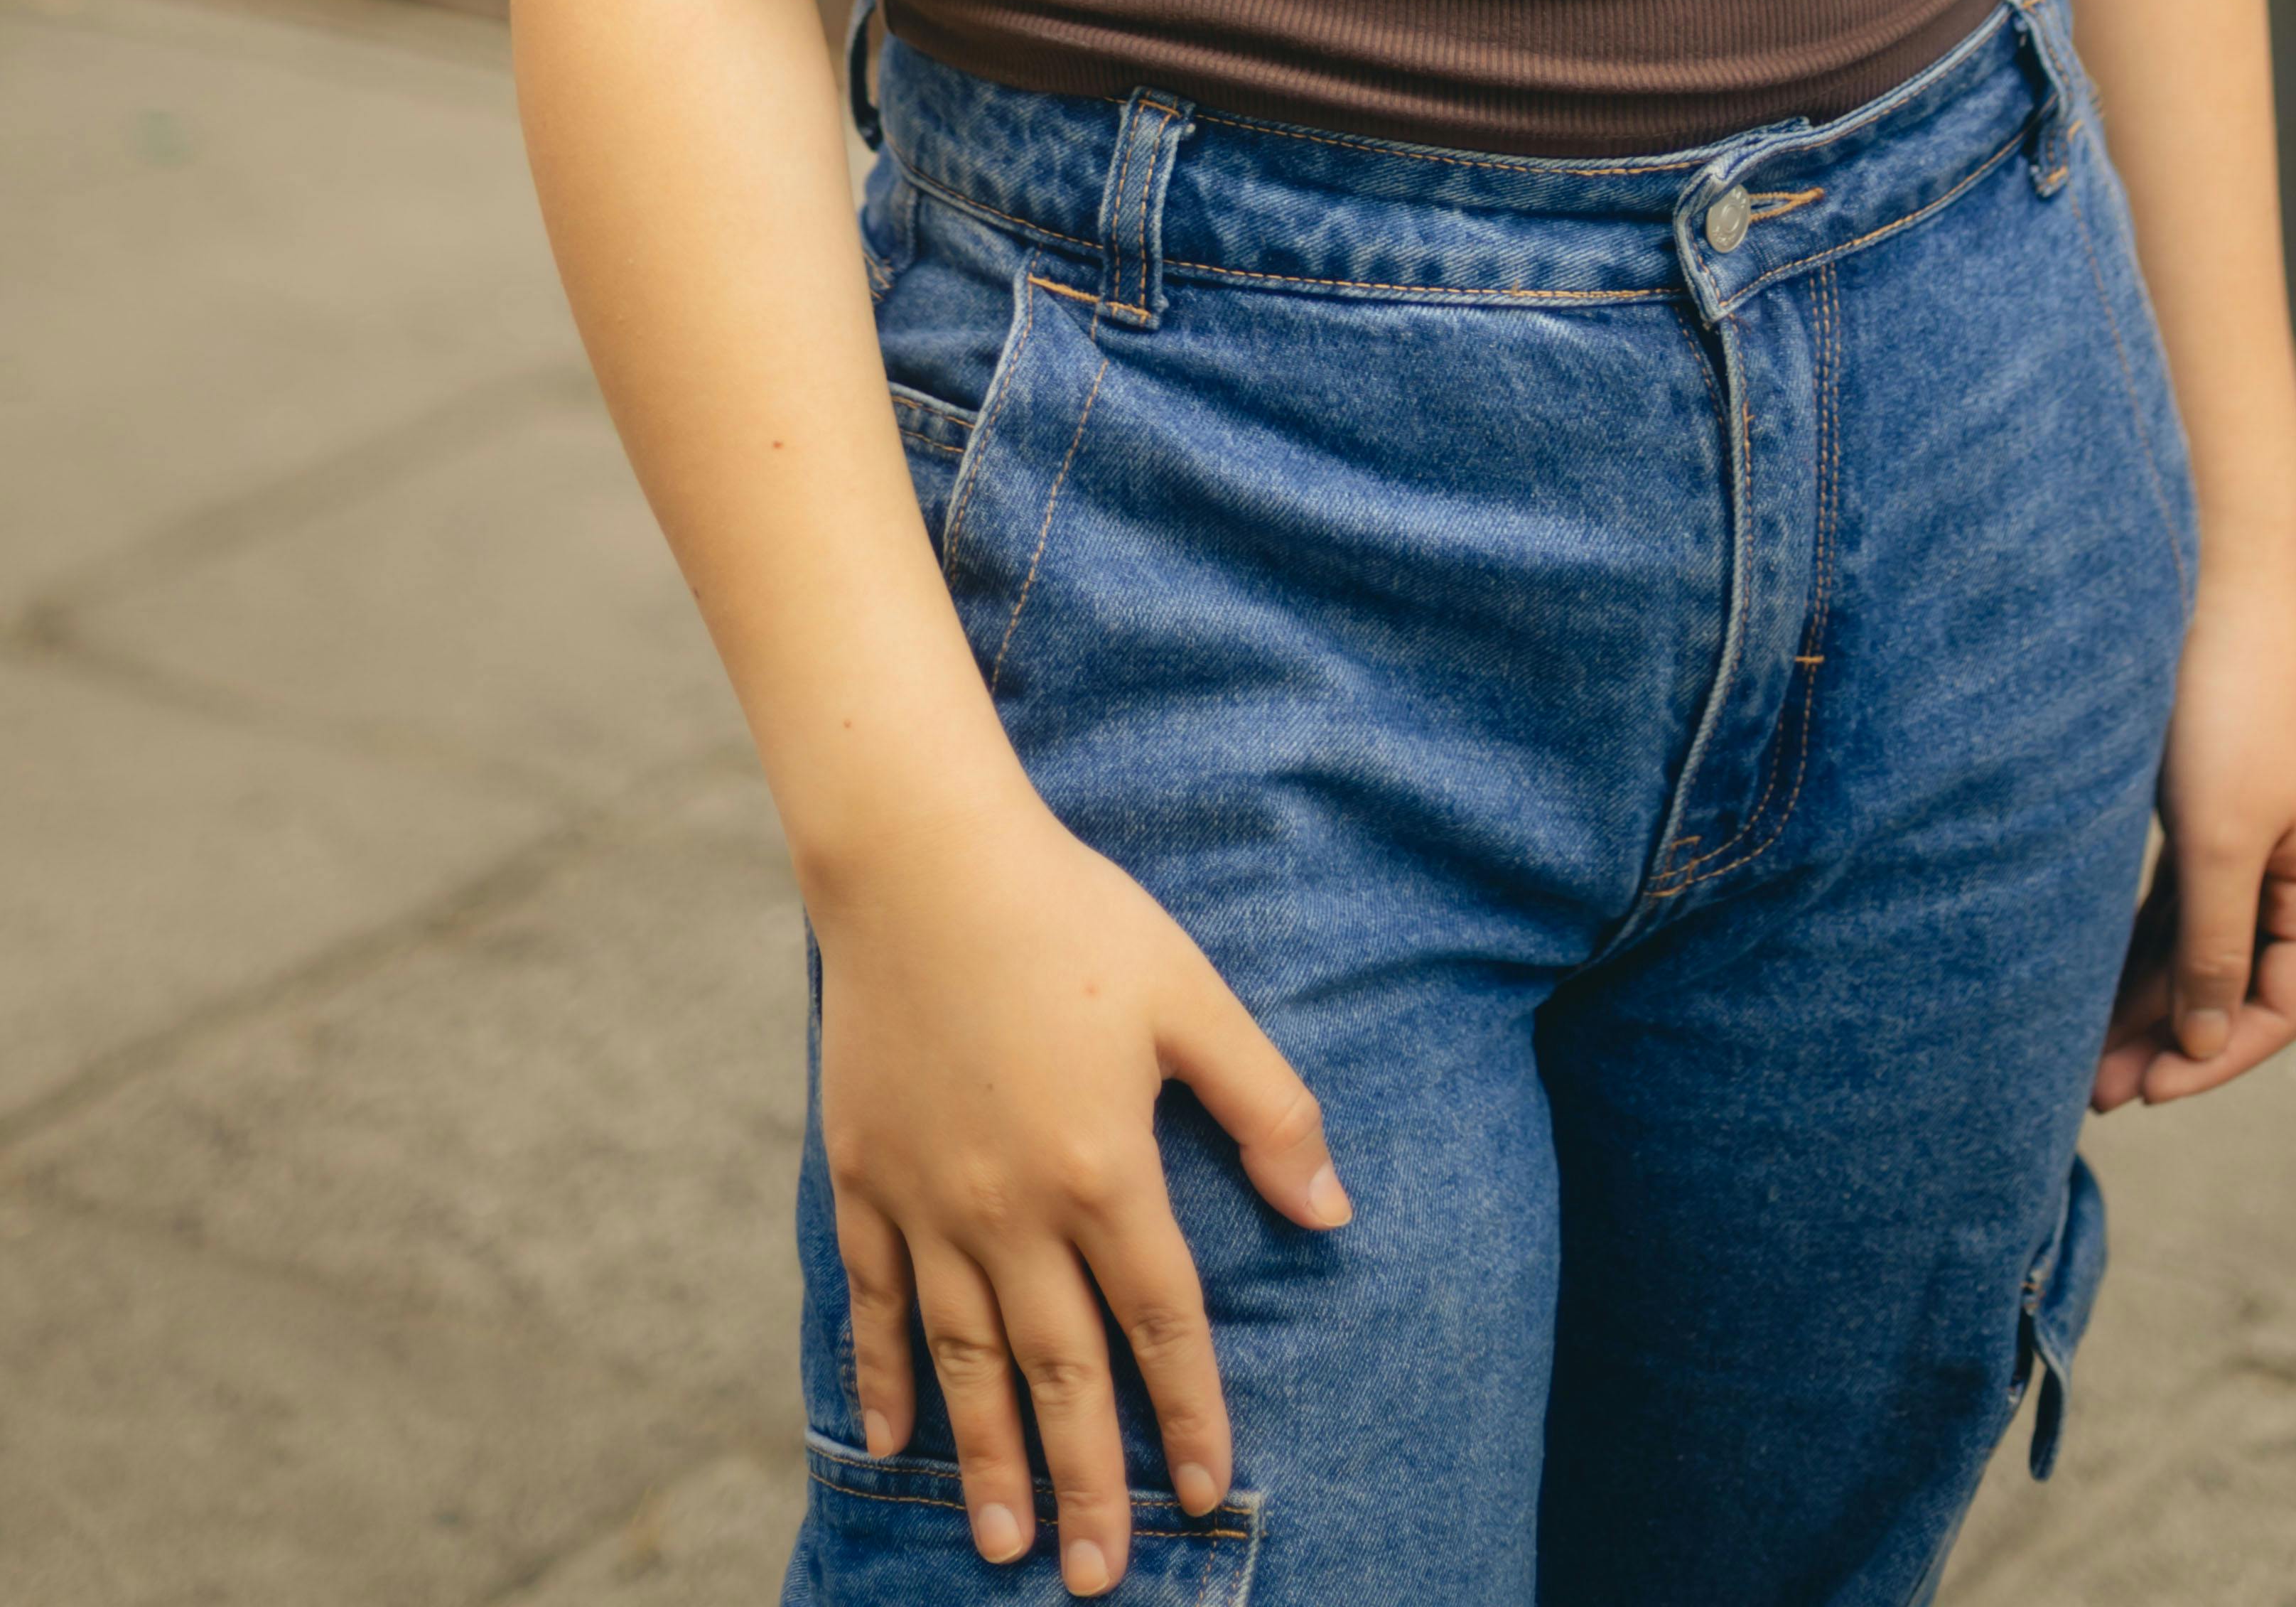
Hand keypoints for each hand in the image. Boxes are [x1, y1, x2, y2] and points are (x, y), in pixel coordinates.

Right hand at [814, 779, 1350, 1586]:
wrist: (921, 860)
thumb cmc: (1069, 915)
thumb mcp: (1190, 996)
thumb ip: (1267, 1104)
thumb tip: (1332, 1208)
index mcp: (1102, 1167)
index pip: (1159, 1320)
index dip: (1191, 1410)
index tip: (1212, 1490)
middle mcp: (1010, 1207)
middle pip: (1059, 1370)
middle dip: (1086, 1482)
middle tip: (1097, 1577)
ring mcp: (928, 1199)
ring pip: (965, 1359)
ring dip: (987, 1457)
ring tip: (1003, 1542)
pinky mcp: (864, 1174)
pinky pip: (875, 1300)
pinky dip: (882, 1375)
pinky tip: (891, 1439)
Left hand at [2095, 562, 2295, 1107]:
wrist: (2211, 579)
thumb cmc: (2227, 706)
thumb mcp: (2219, 840)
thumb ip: (2214, 945)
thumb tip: (2207, 1038)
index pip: (2281, 1006)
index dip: (2217, 1056)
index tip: (2147, 1091)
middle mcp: (2294, 870)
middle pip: (2233, 983)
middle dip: (2166, 1039)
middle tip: (2089, 1091)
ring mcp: (2249, 838)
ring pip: (2195, 946)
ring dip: (2143, 999)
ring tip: (2075, 1055)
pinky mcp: (2204, 807)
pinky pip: (2172, 902)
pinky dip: (2135, 944)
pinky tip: (2087, 978)